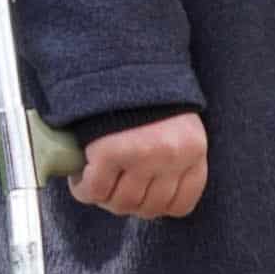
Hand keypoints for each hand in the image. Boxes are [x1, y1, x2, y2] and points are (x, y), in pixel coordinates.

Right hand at [69, 112, 207, 218]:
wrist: (119, 65)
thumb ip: (171, 160)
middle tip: (111, 189)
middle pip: (148, 208)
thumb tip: (147, 200)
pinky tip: (81, 179)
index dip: (157, 206)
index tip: (140, 197)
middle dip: (127, 203)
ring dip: (104, 198)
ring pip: (122, 204)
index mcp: (194, 150)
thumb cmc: (144, 99)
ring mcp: (142, 156)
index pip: (181, 203)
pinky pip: (95, 191)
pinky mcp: (110, 153)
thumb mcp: (174, 128)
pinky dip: (84, 190)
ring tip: (95, 182)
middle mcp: (173, 156)